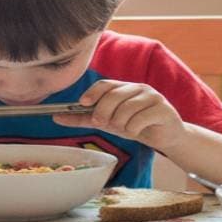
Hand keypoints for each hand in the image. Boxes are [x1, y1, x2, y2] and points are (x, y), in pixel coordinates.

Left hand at [54, 79, 184, 148]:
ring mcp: (152, 97)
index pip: (105, 85)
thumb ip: (84, 119)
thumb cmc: (135, 125)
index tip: (82, 103)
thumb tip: (56, 117)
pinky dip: (134, 129)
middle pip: (113, 96)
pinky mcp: (162, 109)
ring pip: (126, 109)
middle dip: (104, 112)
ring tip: (126, 129)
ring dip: (121, 124)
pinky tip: (139, 131)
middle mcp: (138, 88)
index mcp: (124, 88)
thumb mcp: (108, 123)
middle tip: (103, 124)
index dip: (92, 93)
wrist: (165, 136)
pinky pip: (140, 119)